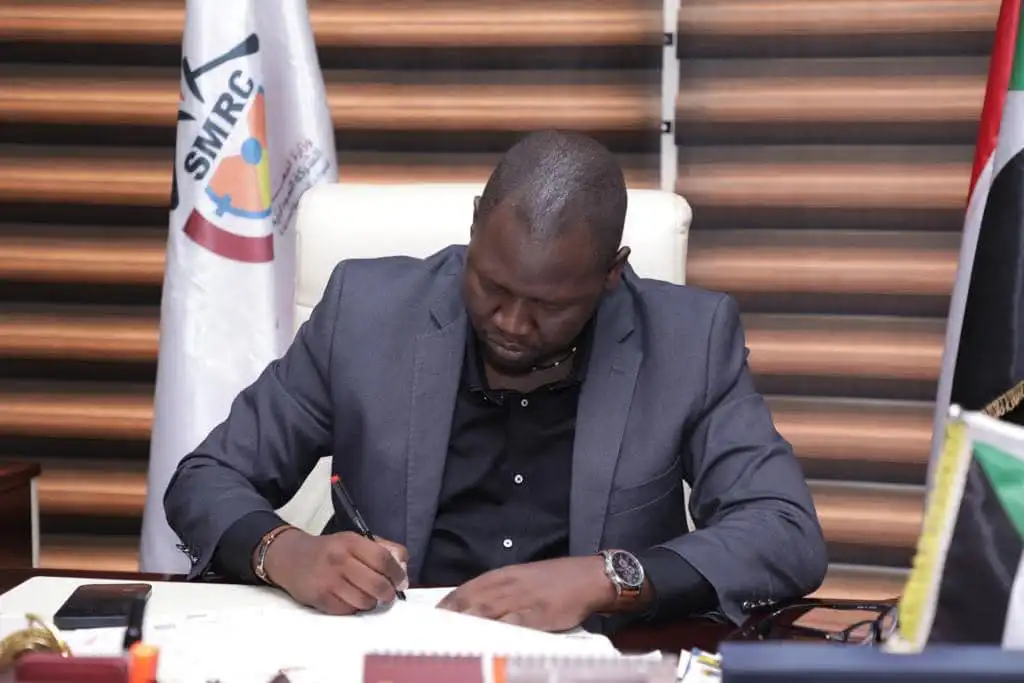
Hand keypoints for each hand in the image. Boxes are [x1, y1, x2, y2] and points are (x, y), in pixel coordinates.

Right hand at [264, 530, 408, 614]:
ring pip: (364, 601)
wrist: (291, 558)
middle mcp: (339, 560)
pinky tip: (351, 599)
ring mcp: (329, 581)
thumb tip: (403, 566)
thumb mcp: (354, 540)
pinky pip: (348, 610)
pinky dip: (354, 608)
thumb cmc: (330, 550)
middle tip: (390, 594)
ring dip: (371, 602)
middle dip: (389, 593)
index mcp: (350, 542)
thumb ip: (382, 549)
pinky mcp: (320, 598)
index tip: (402, 581)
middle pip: (377, 584)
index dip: (398, 573)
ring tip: (368, 596)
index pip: (383, 559)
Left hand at [437, 556, 613, 631]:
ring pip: (487, 612)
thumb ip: (498, 591)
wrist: (587, 577)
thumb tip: (473, 606)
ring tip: (447, 638)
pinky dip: (498, 631)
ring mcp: (521, 600)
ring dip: (466, 623)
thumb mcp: (521, 579)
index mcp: (501, 576)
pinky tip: (486, 640)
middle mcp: (507, 586)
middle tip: (431, 633)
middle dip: (450, 617)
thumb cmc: (553, 580)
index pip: (465, 589)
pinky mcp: (537, 615)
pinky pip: (514, 623)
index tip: (431, 619)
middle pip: (471, 602)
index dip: (447, 605)